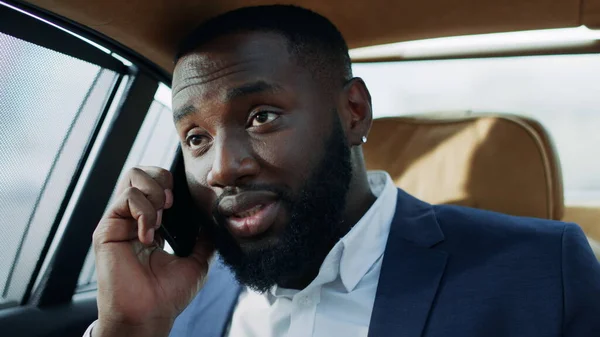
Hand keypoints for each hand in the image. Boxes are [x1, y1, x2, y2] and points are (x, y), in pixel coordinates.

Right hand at [92, 167, 213, 336]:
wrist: (149, 315)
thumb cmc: (167, 294)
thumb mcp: (197, 261)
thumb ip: (204, 238)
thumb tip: (216, 220)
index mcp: (151, 223)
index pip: (156, 183)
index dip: (170, 184)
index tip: (182, 203)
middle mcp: (132, 219)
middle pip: (141, 172)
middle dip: (161, 180)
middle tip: (171, 205)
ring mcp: (118, 222)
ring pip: (132, 177)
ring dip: (154, 194)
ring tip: (160, 221)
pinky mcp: (107, 229)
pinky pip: (125, 199)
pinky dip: (143, 211)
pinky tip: (149, 236)